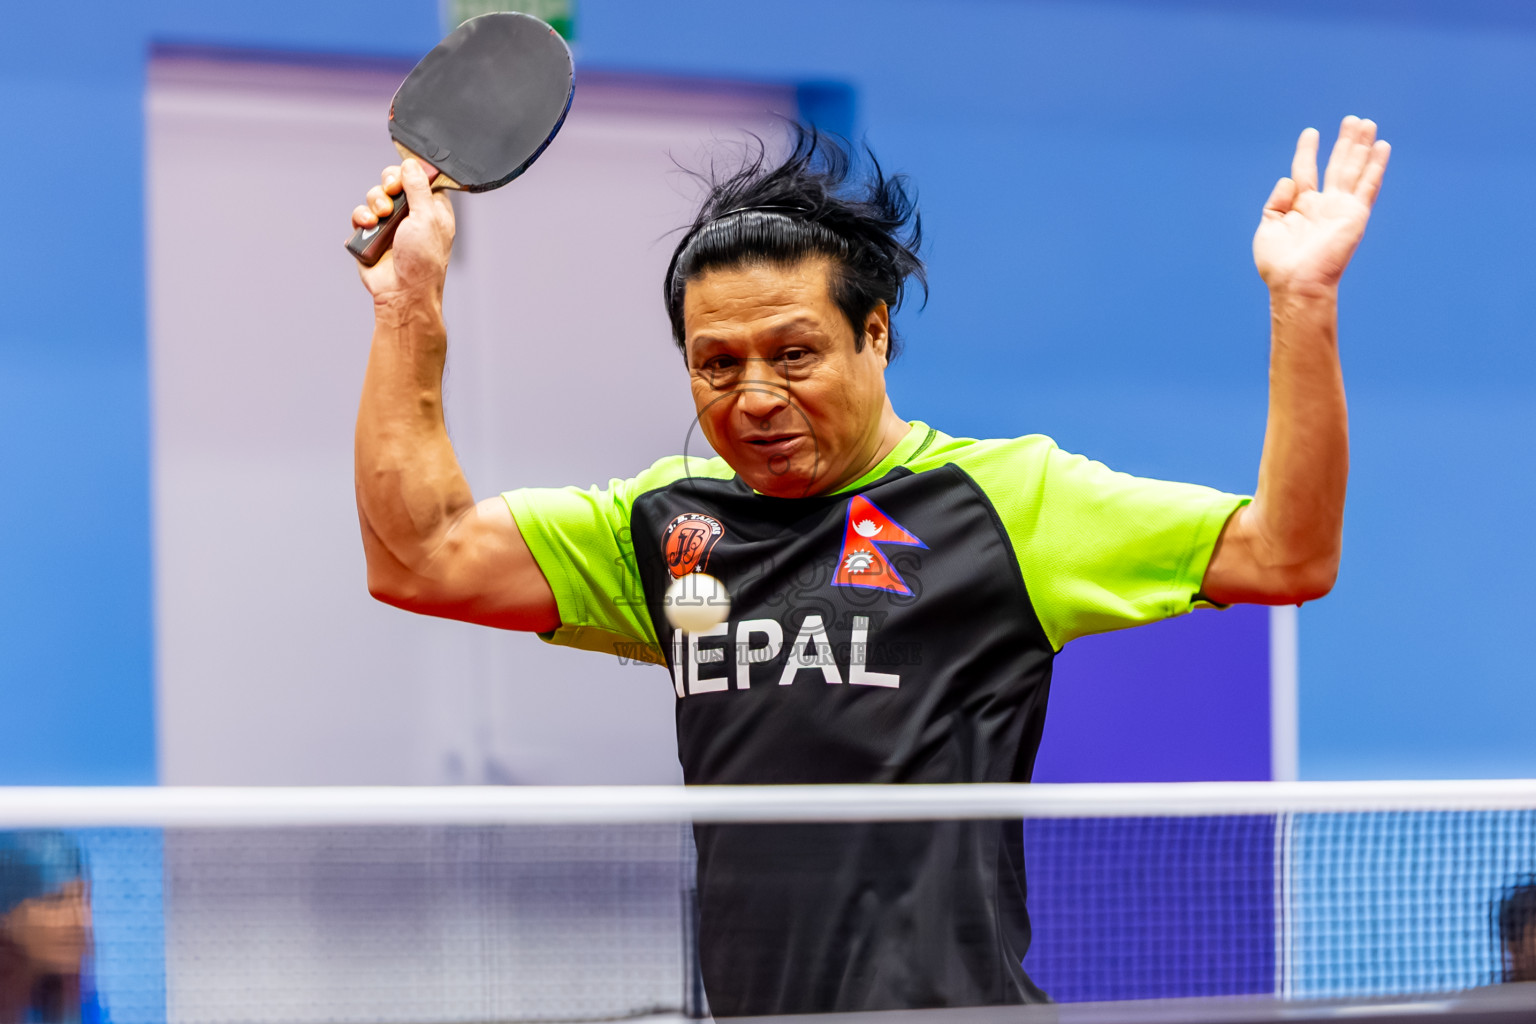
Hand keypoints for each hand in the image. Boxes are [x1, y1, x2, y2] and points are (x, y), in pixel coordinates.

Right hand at [349, 157, 455, 306]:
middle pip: (393, 182)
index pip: (419, 178)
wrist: (402, 292)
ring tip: (381, 217)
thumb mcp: (427, 217)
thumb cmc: (423, 261)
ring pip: (374, 196)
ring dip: (374, 202)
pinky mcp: (371, 235)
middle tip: (391, 192)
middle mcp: (411, 214)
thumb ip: (419, 188)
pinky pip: (360, 215)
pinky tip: (368, 226)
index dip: (409, 173)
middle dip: (388, 184)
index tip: (404, 178)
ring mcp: (390, 224)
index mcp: (432, 209)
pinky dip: (361, 217)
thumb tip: (412, 164)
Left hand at [1253, 115, 1389, 294]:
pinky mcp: (1356, 214)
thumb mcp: (1267, 228)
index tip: (1311, 132)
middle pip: (1336, 165)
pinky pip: (1368, 185)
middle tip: (1352, 120)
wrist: (1297, 283)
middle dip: (1344, 143)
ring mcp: (1341, 208)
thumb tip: (1288, 180)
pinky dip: (1375, 166)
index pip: (1306, 170)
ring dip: (1361, 147)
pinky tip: (1382, 147)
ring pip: (1354, 169)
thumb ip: (1276, 203)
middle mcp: (1323, 204)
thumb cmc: (1279, 264)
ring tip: (1367, 124)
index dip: (1308, 151)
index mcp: (1300, 206)